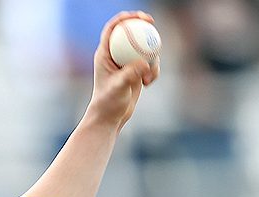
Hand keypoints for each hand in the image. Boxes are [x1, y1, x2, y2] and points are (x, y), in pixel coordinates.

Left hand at [87, 11, 159, 131]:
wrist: (110, 117)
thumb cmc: (108, 103)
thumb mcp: (119, 88)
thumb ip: (130, 74)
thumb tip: (145, 63)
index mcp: (104, 54)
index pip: (113, 29)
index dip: (125, 18)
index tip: (140, 16)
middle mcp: (114, 55)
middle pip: (130, 33)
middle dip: (142, 25)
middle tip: (152, 23)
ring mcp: (126, 63)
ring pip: (144, 48)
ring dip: (152, 58)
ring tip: (148, 77)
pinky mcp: (135, 71)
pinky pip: (150, 62)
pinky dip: (154, 70)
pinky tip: (148, 83)